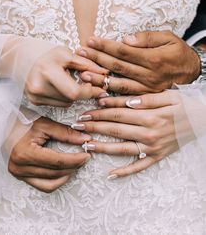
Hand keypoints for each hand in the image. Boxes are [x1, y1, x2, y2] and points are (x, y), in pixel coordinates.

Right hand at [8, 117, 90, 192]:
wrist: (1, 123)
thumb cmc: (21, 121)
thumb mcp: (44, 124)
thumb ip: (65, 133)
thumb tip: (84, 139)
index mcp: (26, 153)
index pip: (57, 162)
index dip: (75, 159)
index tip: (87, 154)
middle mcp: (20, 167)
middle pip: (55, 173)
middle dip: (73, 166)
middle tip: (84, 157)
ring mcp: (18, 173)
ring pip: (49, 182)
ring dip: (66, 175)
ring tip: (75, 164)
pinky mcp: (19, 175)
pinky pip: (41, 185)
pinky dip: (55, 181)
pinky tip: (64, 172)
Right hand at [25, 45, 107, 105]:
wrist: (23, 58)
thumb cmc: (49, 55)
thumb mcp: (68, 55)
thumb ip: (87, 64)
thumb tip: (105, 73)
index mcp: (48, 71)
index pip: (74, 92)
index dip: (89, 91)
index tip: (97, 86)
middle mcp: (38, 86)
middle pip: (71, 99)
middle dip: (83, 93)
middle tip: (88, 85)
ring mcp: (34, 95)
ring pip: (66, 103)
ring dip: (73, 95)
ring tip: (68, 81)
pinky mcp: (34, 101)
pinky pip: (58, 104)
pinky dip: (63, 97)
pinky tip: (59, 86)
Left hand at [71, 91, 192, 177]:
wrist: (203, 121)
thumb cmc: (184, 105)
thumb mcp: (168, 96)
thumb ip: (146, 99)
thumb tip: (126, 102)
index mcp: (150, 116)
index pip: (118, 114)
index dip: (100, 113)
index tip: (85, 111)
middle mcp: (149, 133)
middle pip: (115, 130)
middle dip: (94, 127)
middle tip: (77, 126)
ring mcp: (152, 147)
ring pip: (122, 148)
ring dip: (102, 147)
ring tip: (85, 145)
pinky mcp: (157, 157)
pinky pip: (139, 167)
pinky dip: (125, 171)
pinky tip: (111, 174)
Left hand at [77, 31, 200, 94]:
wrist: (194, 73)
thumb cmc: (179, 52)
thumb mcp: (169, 38)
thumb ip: (147, 38)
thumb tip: (125, 39)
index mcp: (153, 59)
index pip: (123, 51)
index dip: (105, 45)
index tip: (90, 40)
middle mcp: (149, 75)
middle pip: (117, 67)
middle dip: (96, 59)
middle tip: (79, 53)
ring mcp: (147, 89)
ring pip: (119, 84)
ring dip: (99, 79)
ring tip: (83, 74)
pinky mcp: (147, 97)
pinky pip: (127, 97)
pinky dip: (112, 96)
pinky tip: (98, 94)